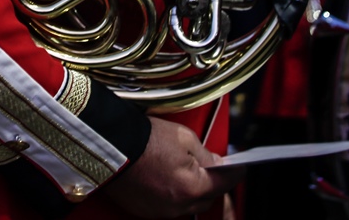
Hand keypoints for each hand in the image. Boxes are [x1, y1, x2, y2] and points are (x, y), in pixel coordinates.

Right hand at [103, 116, 245, 218]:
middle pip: (206, 199)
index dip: (233, 173)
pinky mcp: (143, 210)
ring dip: (190, 191)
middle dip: (211, 184)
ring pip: (186, 205)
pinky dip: (170, 195)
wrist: (110, 143)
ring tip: (182, 170)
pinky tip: (164, 178)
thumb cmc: (145, 138)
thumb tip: (218, 163)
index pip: (224, 184)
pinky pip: (166, 206)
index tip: (238, 167)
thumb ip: (206, 154)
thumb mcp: (184, 137)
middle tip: (208, 166)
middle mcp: (177, 205)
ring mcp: (159, 211)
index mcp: (192, 187)